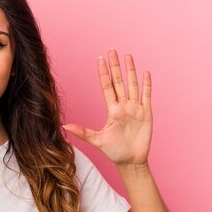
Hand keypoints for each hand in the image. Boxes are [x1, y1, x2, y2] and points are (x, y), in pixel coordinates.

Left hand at [63, 49, 151, 165]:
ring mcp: (135, 108)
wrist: (131, 161)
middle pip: (119, 81)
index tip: (100, 59)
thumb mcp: (97, 140)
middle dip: (115, 66)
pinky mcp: (146, 113)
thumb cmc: (114, 151)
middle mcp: (123, 106)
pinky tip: (146, 73)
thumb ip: (83, 132)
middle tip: (112, 50)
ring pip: (132, 84)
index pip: (107, 86)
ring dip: (131, 70)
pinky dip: (146, 85)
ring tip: (128, 56)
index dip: (103, 73)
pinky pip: (147, 96)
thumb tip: (65, 125)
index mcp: (112, 110)